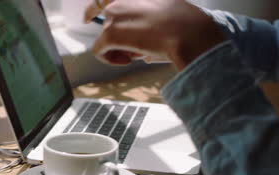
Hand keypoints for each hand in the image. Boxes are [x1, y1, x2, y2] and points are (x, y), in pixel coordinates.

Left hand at [84, 0, 224, 69]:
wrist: (189, 33)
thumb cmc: (186, 25)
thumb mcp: (167, 13)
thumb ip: (149, 21)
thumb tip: (141, 46)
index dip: (95, 8)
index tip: (89, 18)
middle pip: (107, 19)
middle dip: (118, 37)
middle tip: (134, 49)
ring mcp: (114, 13)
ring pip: (105, 37)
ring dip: (119, 48)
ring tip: (141, 53)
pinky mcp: (110, 33)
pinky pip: (98, 50)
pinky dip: (109, 59)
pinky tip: (126, 61)